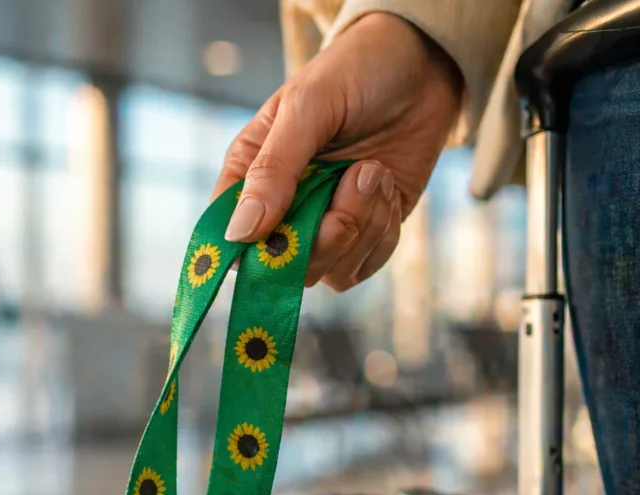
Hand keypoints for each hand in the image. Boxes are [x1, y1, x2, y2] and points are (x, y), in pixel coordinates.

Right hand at [213, 12, 462, 290]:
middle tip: (353, 179)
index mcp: (249, 176)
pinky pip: (364, 266)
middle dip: (324, 236)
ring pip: (328, 273)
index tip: (285, 236)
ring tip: (372, 171)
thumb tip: (241, 233)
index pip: (230, 237)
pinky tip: (386, 189)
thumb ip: (274, 169)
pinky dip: (382, 235)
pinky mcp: (364, 233)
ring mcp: (324, 224)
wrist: (422, 64)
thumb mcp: (308, 108)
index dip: (251, 252)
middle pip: (282, 268)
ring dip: (361, 228)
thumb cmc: (354, 73)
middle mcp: (282, 209)